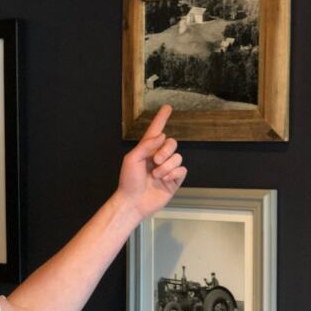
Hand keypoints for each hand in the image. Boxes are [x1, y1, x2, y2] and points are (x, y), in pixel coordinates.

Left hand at [116, 105, 186, 219]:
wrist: (133, 202)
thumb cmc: (128, 181)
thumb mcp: (132, 159)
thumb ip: (146, 145)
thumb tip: (161, 136)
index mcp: (146, 150)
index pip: (156, 130)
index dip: (161, 118)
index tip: (167, 107)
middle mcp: (158, 157)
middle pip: (172, 143)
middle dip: (165, 151)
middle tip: (155, 161)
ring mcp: (167, 169)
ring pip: (178, 157)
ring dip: (167, 166)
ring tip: (156, 175)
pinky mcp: (174, 180)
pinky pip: (182, 170)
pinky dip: (174, 173)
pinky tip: (164, 180)